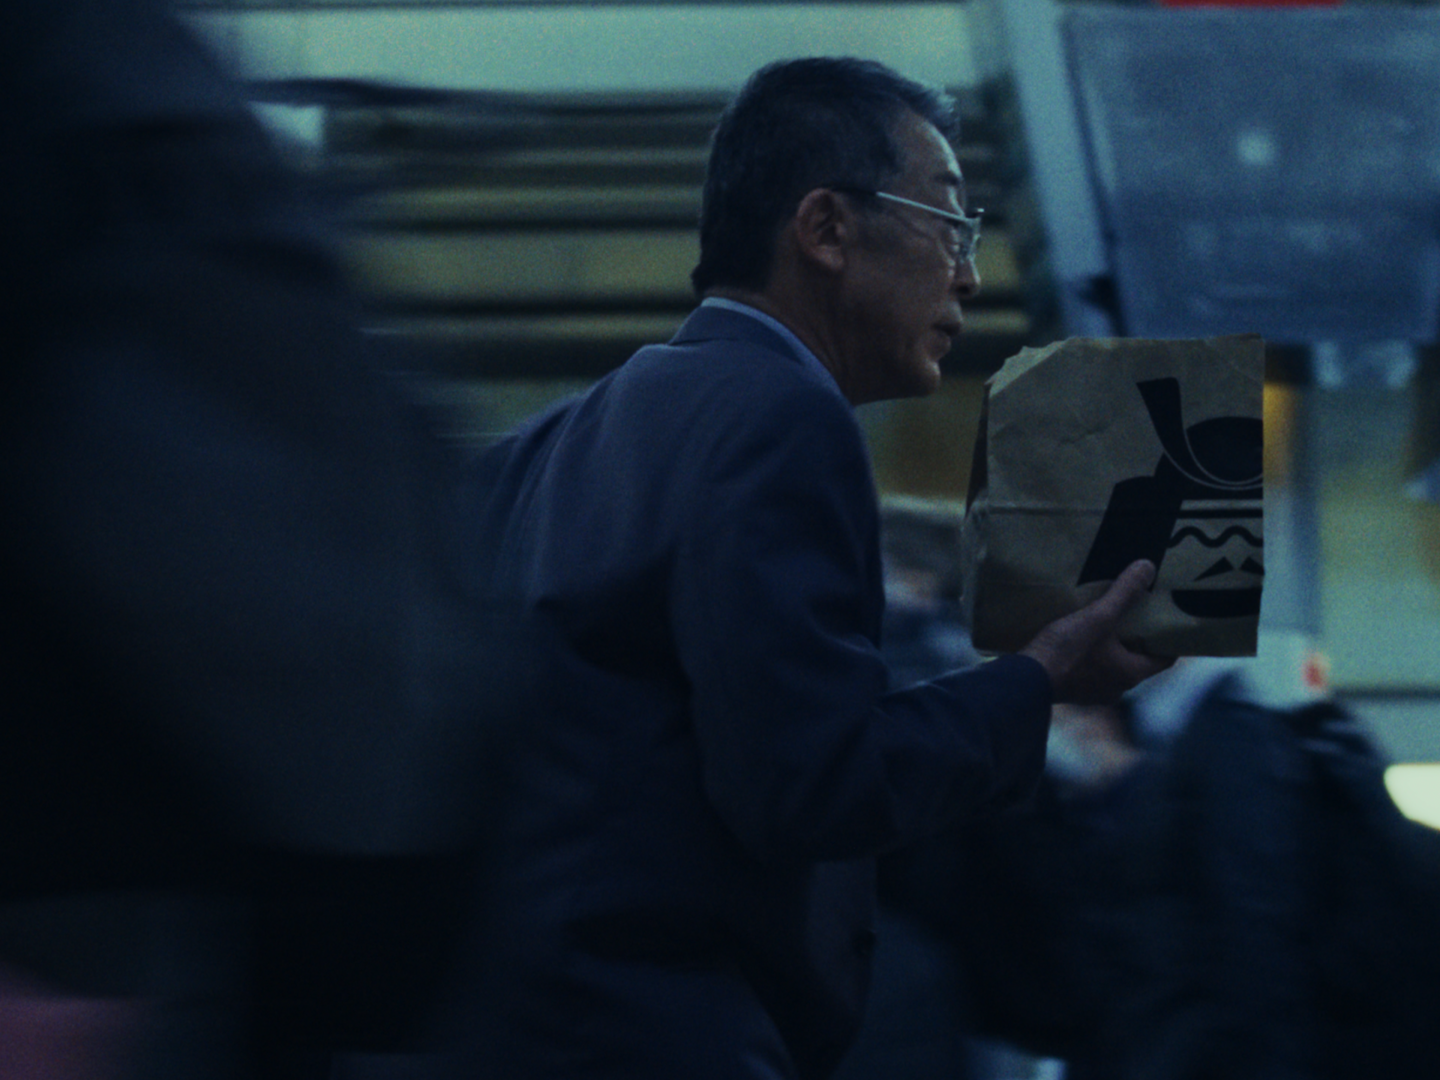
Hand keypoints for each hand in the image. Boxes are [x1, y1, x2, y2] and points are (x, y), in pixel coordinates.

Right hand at [1019, 560, 1174, 704]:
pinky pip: (1091, 672)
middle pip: (1137, 661)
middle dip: (1136, 640)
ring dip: (1111, 649)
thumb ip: (1124, 593)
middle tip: (1135, 616)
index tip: (1167, 622)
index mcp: (1131, 673)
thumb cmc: (1067, 651)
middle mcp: (1117, 688)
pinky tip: (1080, 641)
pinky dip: (1092, 658)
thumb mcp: (1098, 617)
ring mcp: (1094, 693)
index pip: (1164, 659)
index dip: (1168, 641)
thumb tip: (1148, 568)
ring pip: (1112, 667)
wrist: (1026, 680)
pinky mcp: (1073, 692)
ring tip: (1105, 625)